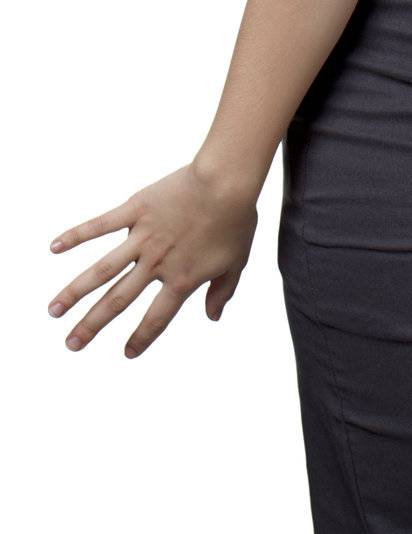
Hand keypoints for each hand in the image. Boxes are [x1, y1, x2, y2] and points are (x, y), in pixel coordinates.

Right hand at [47, 161, 257, 356]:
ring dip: (75, 291)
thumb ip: (223, 290)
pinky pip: (101, 224)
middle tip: (70, 344)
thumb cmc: (236, 219)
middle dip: (93, 324)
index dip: (142, 337)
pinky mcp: (136, 209)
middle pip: (118, 300)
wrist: (226, 180)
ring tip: (53, 310)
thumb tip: (213, 316)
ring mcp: (143, 236)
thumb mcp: (237, 261)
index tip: (127, 353)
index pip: (157, 317)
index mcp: (182, 278)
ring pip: (102, 269)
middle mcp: (157, 263)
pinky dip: (77, 235)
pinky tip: (54, 247)